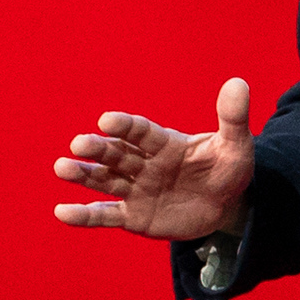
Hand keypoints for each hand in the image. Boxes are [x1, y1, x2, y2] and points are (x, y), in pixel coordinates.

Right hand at [54, 77, 253, 240]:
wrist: (225, 205)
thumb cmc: (227, 170)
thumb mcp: (235, 146)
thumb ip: (233, 118)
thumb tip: (238, 83)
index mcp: (165, 143)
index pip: (142, 132)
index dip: (125, 126)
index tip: (107, 120)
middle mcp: (144, 164)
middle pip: (116, 154)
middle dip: (98, 149)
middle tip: (79, 144)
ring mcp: (136, 190)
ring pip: (104, 181)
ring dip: (83, 175)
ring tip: (61, 168)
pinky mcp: (133, 216)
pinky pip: (105, 215)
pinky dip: (84, 215)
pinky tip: (61, 212)